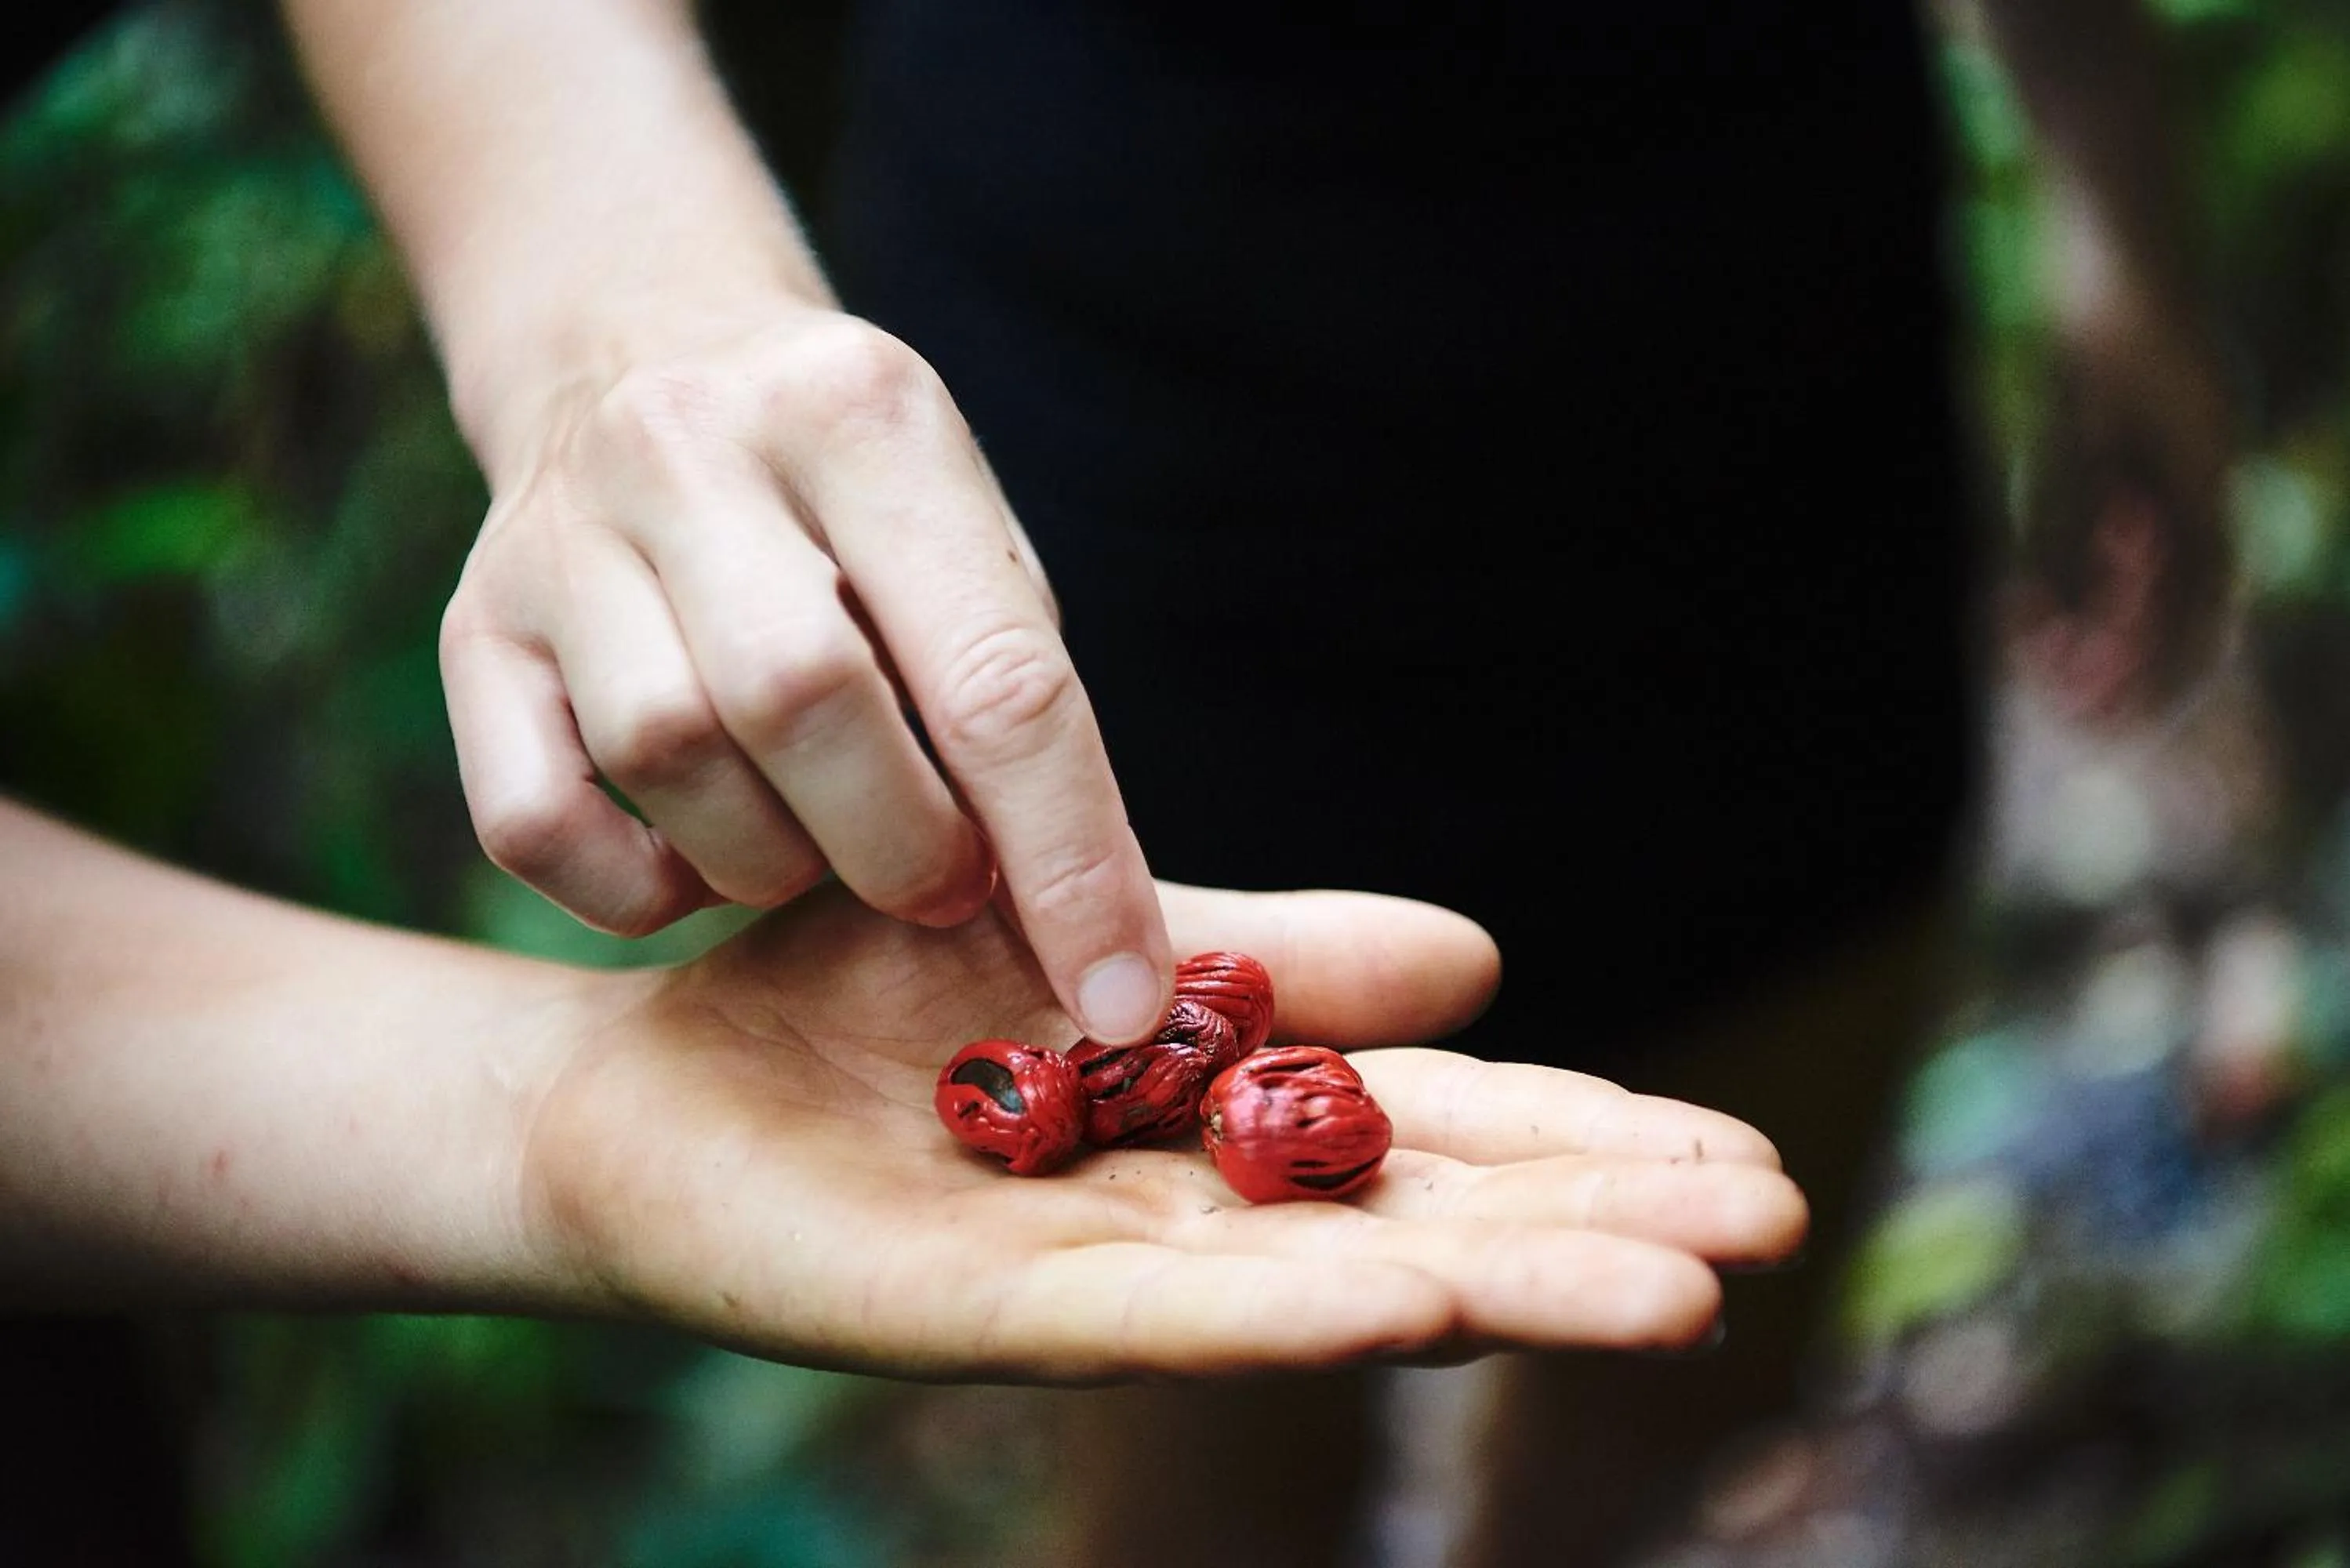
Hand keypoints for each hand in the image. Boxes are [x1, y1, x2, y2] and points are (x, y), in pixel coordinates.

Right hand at [441, 301, 1173, 1043]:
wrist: (639, 345)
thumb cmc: (853, 494)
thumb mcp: (966, 535)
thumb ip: (1016, 700)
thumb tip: (1083, 928)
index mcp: (865, 413)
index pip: (992, 673)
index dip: (1071, 858)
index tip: (1120, 996)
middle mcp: (693, 448)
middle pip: (804, 705)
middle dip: (906, 848)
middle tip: (945, 879)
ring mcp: (560, 536)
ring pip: (670, 761)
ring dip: (776, 862)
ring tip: (825, 835)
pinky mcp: (472, 626)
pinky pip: (537, 825)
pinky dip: (637, 888)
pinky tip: (701, 851)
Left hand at [524, 881, 1808, 1380]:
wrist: (657, 1068)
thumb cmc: (875, 994)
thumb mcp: (1101, 930)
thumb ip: (1277, 955)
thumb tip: (1481, 957)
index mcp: (1221, 1125)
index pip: (1440, 1136)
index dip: (1591, 1148)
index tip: (1747, 1156)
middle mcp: (1183, 1218)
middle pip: (1420, 1224)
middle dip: (1593, 1230)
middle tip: (1773, 1229)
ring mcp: (1086, 1277)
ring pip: (1318, 1288)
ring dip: (1495, 1289)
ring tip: (1662, 1293)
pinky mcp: (969, 1311)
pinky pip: (1142, 1314)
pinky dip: (1278, 1308)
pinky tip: (1408, 1301)